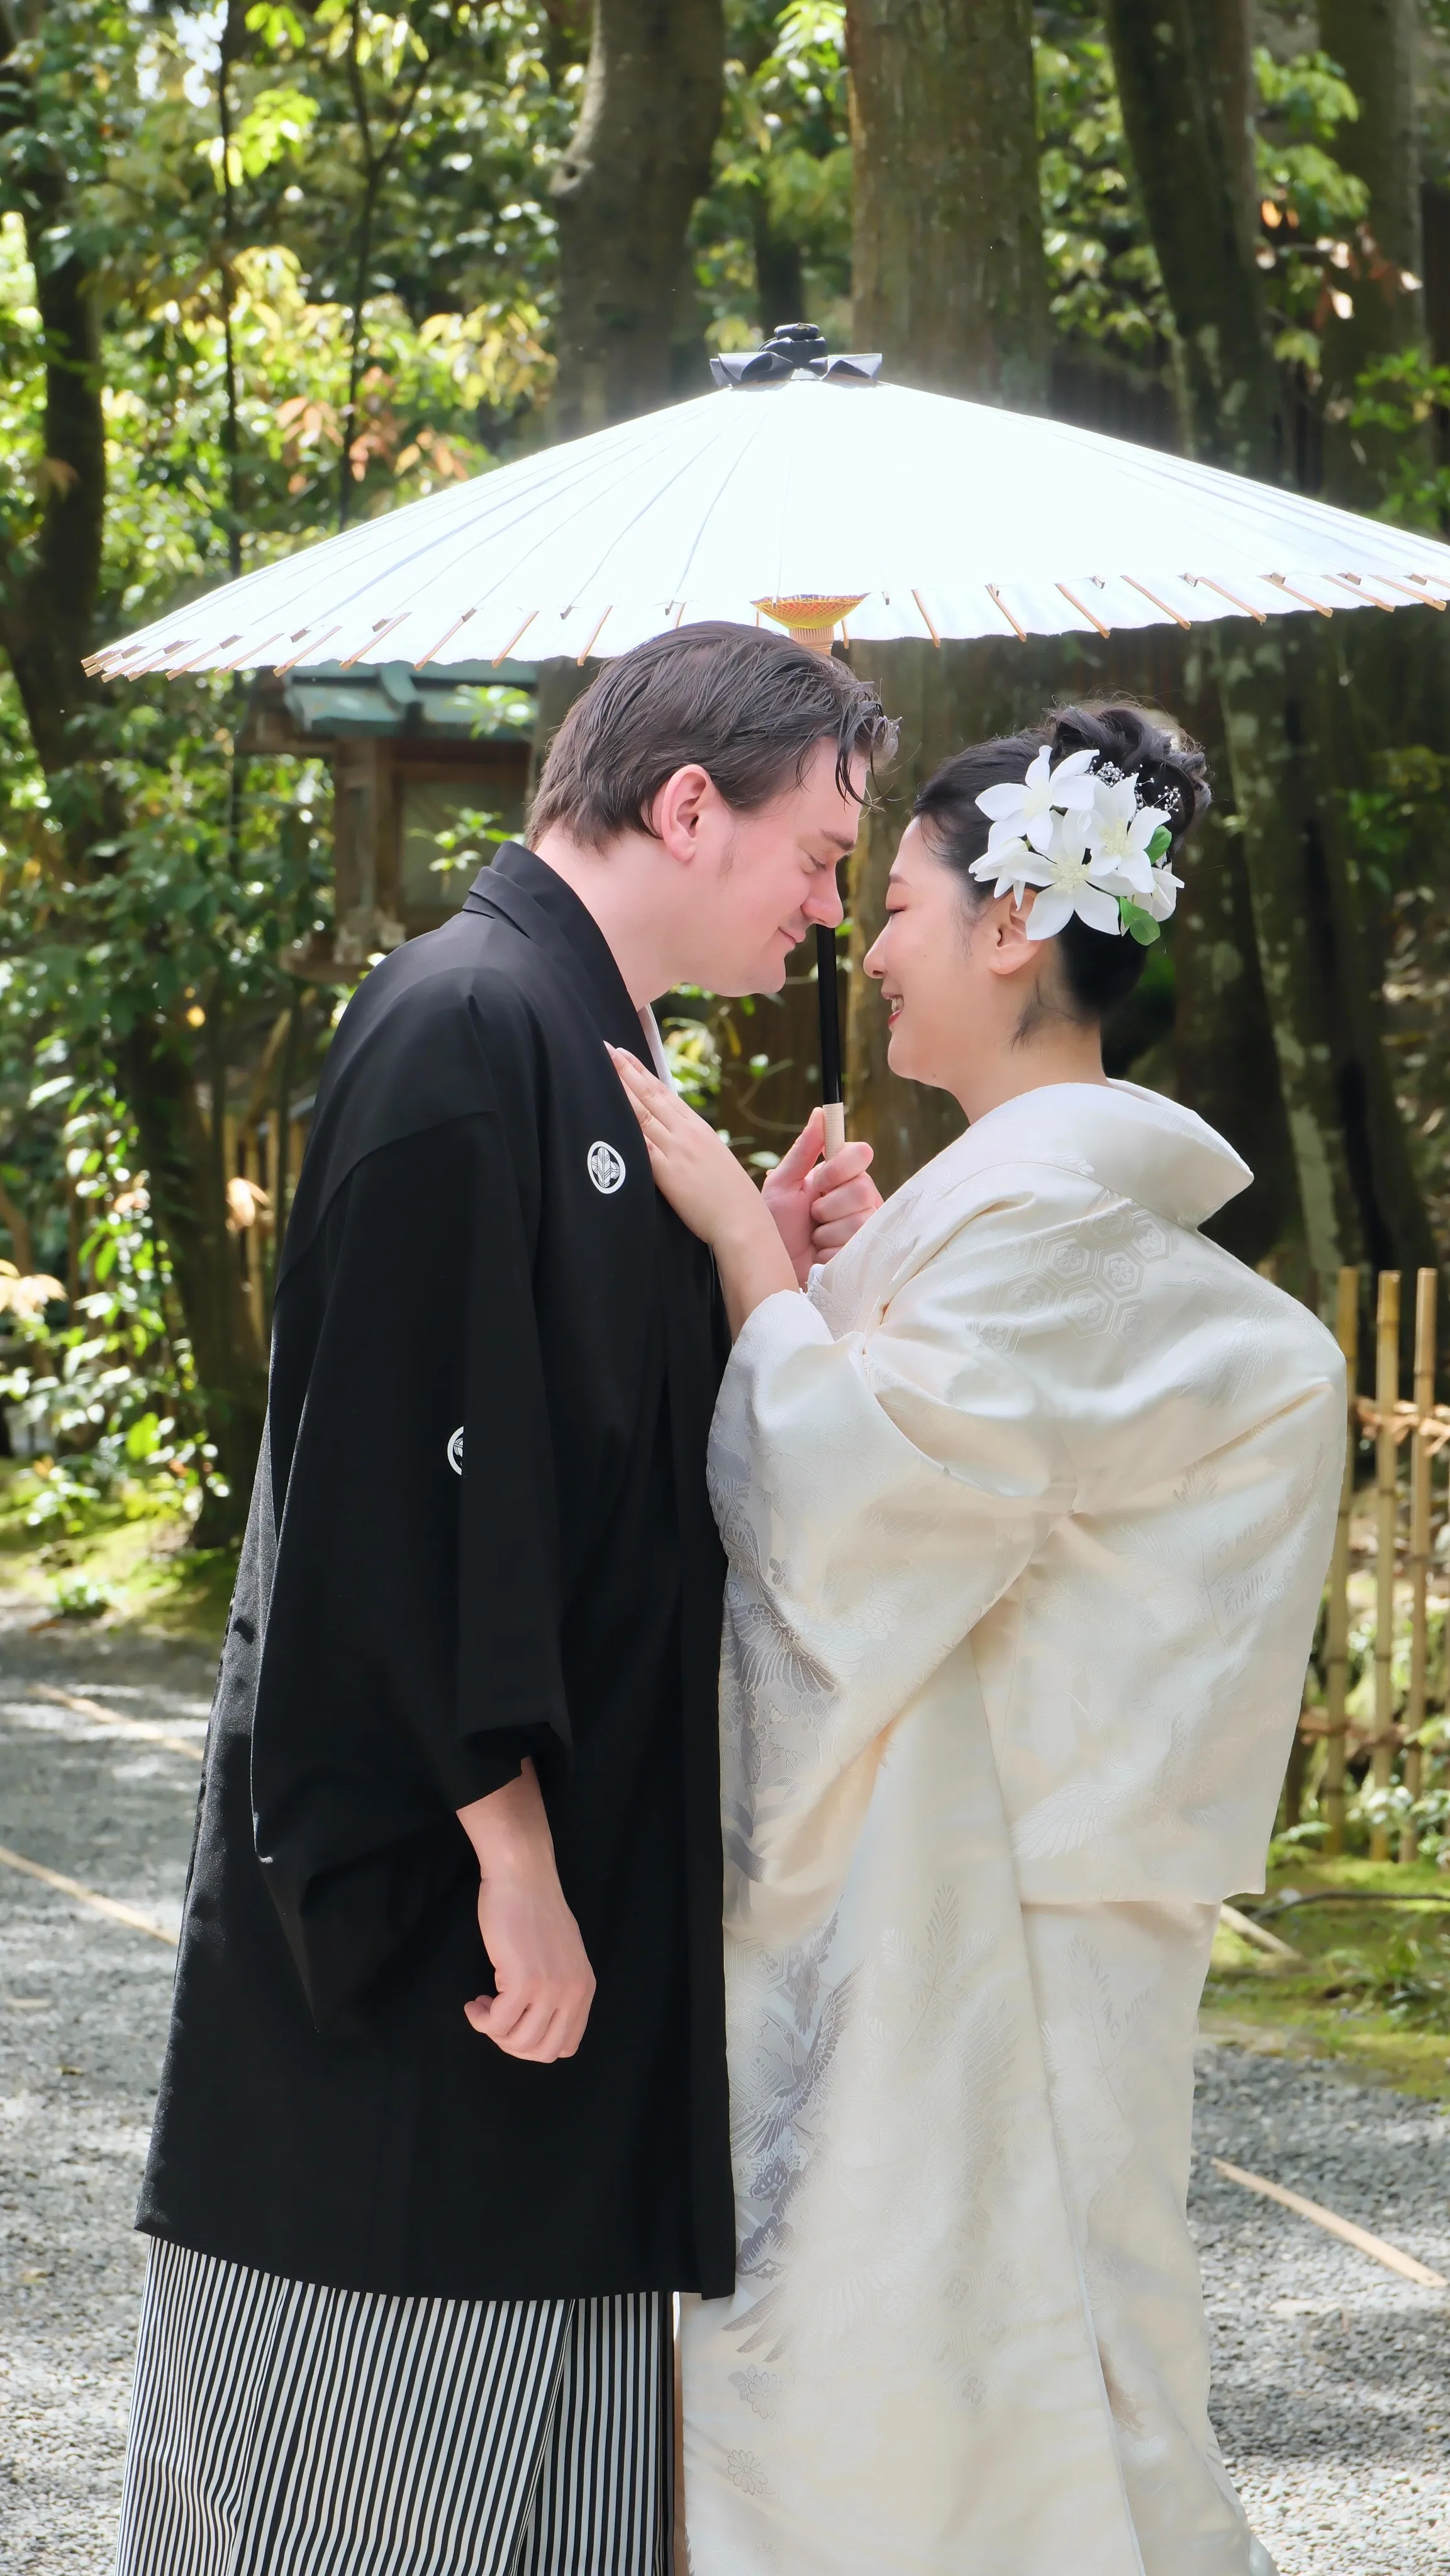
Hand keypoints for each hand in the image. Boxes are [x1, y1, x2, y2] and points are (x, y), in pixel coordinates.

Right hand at [457, 1765, 594, 2062]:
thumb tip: (535, 2023)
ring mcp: (550, 1989)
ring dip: (493, 2032)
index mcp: (584, 1989)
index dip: (533, 2044)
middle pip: (542, 2051)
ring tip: (483, 2007)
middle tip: (494, 2021)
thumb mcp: (560, 1955)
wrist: (522, 1877)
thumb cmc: (534, 1910)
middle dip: (511, 2045)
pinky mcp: (523, 1981)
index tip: (513, 2024)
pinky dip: (481, 2020)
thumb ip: (557, 1988)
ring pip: (518, 2042)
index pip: (565, 2045)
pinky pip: (497, 2023)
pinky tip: (475, 2003)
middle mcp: (573, 1993)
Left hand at [606, 1045, 767, 1250]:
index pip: (664, 1092)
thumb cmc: (730, 1196)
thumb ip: (692, 1144)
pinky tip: (607, 1111)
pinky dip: (623, 1124)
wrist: (742, 1219)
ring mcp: (676, 1150)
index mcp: (698, 1128)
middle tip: (604, 1049)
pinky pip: (640, 1143)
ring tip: (602, 1069)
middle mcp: (686, 1133)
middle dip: (625, 1070)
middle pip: (650, 1095)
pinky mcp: (667, 1172)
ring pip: (642, 1112)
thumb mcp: (714, 1158)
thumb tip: (672, 1136)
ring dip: (620, 1089)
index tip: (624, 1055)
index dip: (641, 1072)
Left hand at [762, 1108, 880, 1285]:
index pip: (861, 1153)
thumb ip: (804, 1150)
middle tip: (812, 1216)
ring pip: (858, 1219)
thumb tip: (820, 1112)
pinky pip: (854, 1245)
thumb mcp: (782, 1184)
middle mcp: (860, 1198)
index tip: (818, 1181)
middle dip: (827, 1205)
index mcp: (842, 1176)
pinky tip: (820, 1255)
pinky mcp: (865, 1253)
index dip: (840, 1168)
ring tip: (814, 1238)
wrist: (771, 1267)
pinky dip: (828, 1252)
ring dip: (824, 1231)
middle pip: (862, 1188)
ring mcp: (866, 1226)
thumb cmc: (775, 1225)